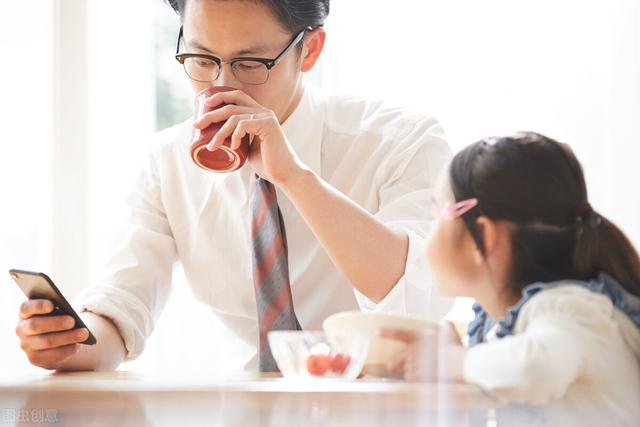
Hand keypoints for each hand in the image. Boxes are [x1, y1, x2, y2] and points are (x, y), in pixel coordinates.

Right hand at [15, 299, 88, 369]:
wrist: (50, 342)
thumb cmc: (54, 319)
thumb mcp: (54, 312)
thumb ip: (58, 310)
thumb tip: (71, 316)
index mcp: (25, 313)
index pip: (26, 308)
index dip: (38, 306)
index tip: (51, 305)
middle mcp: (22, 329)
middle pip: (35, 325)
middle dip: (56, 323)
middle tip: (72, 321)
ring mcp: (26, 345)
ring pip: (46, 341)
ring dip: (67, 337)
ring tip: (84, 333)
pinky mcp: (35, 358)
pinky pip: (52, 355)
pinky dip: (67, 350)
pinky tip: (77, 345)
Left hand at [192, 89, 306, 185]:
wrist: (285, 174)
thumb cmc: (268, 164)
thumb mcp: (248, 148)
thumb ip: (239, 140)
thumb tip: (220, 141)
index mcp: (259, 113)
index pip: (237, 96)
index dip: (220, 97)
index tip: (205, 105)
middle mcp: (263, 111)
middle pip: (231, 104)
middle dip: (211, 114)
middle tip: (197, 125)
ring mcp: (266, 117)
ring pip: (233, 117)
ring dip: (218, 132)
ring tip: (212, 146)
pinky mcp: (268, 125)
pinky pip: (242, 125)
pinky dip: (234, 136)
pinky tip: (232, 147)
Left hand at [380, 321, 466, 381]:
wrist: (462, 363)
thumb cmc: (457, 347)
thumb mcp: (450, 330)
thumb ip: (443, 325)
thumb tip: (443, 323)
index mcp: (419, 338)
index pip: (399, 333)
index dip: (386, 333)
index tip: (375, 333)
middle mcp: (414, 351)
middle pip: (397, 359)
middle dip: (394, 364)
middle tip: (391, 366)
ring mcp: (415, 365)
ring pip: (406, 371)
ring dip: (410, 373)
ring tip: (421, 373)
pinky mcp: (418, 377)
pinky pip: (411, 381)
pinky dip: (416, 381)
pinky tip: (425, 380)